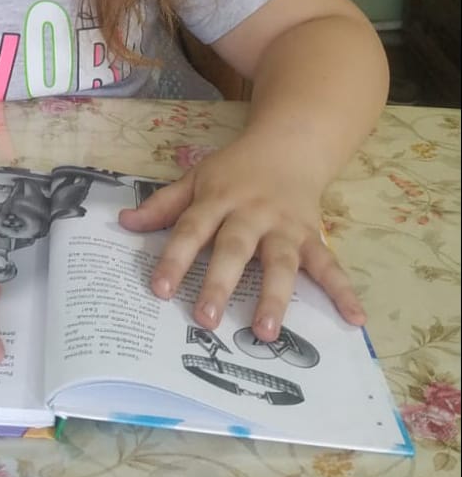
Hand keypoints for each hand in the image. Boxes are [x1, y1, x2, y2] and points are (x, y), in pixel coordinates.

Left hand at [118, 149, 365, 339]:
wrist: (289, 145)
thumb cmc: (235, 169)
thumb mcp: (195, 178)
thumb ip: (162, 204)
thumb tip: (123, 223)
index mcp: (217, 198)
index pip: (191, 229)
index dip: (174, 258)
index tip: (158, 289)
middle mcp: (251, 212)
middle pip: (234, 248)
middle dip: (220, 283)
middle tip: (205, 318)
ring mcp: (285, 226)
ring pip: (280, 261)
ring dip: (275, 296)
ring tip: (266, 331)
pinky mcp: (313, 235)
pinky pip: (329, 265)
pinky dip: (343, 290)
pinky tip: (354, 318)